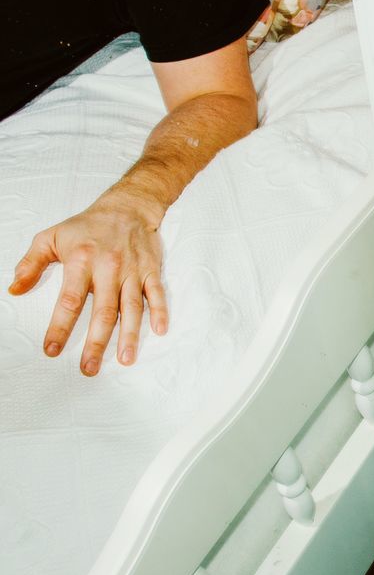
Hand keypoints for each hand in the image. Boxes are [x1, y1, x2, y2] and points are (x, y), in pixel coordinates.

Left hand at [8, 190, 167, 374]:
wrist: (127, 207)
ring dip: (129, 335)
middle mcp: (109, 268)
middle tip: (89, 367)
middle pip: (103, 311)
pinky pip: (157, 294)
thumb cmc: (86, 226)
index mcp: (82, 261)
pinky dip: (160, 311)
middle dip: (96, 342)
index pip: (69, 301)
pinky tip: (159, 330)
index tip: (52, 349)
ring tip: (125, 359)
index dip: (60, 327)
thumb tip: (13, 288)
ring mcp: (133, 271)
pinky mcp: (151, 271)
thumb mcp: (50, 237)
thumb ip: (30, 264)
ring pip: (131, 308)